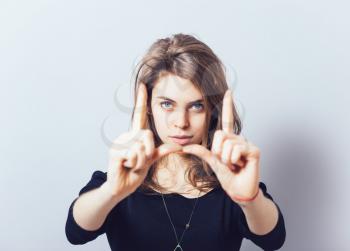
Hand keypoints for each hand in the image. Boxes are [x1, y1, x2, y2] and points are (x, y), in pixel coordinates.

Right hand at [105, 83, 182, 197]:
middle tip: (139, 162)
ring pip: (141, 147)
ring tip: (132, 165)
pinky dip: (134, 164)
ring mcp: (119, 142)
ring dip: (141, 161)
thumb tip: (179, 146)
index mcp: (135, 135)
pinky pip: (133, 154)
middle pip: (148, 135)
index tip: (143, 86)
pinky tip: (125, 167)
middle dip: (148, 153)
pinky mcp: (115, 151)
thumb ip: (161, 151)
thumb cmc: (134, 173)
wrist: (121, 187)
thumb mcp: (151, 161)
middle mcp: (126, 135)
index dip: (141, 101)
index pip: (139, 115)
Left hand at [182, 90, 260, 204]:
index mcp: (229, 139)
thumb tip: (185, 147)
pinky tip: (240, 165)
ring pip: (227, 144)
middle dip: (218, 152)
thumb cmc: (227, 176)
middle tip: (226, 162)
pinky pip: (236, 150)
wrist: (237, 190)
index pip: (227, 119)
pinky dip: (233, 160)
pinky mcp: (254, 150)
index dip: (227, 106)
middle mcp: (238, 138)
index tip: (228, 91)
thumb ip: (201, 152)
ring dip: (226, 159)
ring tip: (234, 165)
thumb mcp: (212, 162)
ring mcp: (247, 143)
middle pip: (220, 134)